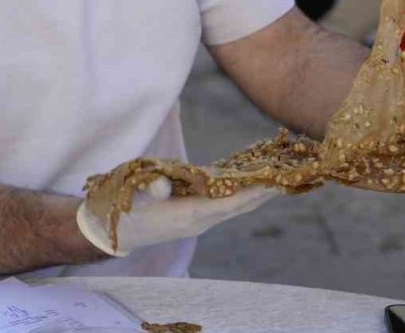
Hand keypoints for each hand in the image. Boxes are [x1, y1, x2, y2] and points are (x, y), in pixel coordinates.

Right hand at [76, 178, 279, 256]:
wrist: (112, 230)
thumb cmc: (123, 206)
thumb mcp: (133, 193)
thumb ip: (149, 188)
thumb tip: (162, 187)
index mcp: (190, 215)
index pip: (232, 202)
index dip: (255, 191)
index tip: (278, 180)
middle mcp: (202, 219)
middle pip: (243, 205)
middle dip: (266, 190)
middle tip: (292, 173)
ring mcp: (201, 218)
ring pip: (238, 205)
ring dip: (259, 192)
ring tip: (282, 175)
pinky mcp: (198, 213)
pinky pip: (228, 202)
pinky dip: (244, 191)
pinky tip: (256, 179)